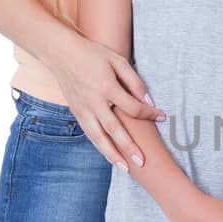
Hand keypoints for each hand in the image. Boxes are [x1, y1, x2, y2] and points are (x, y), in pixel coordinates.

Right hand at [49, 29, 163, 167]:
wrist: (60, 53)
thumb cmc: (92, 54)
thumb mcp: (117, 60)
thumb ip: (133, 81)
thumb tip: (147, 100)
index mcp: (106, 87)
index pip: (132, 107)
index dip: (149, 113)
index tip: (162, 117)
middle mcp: (94, 101)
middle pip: (114, 130)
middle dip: (129, 147)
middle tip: (143, 162)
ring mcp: (83, 109)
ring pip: (98, 137)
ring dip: (112, 155)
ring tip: (125, 168)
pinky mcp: (76, 112)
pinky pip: (89, 134)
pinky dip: (100, 146)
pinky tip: (110, 156)